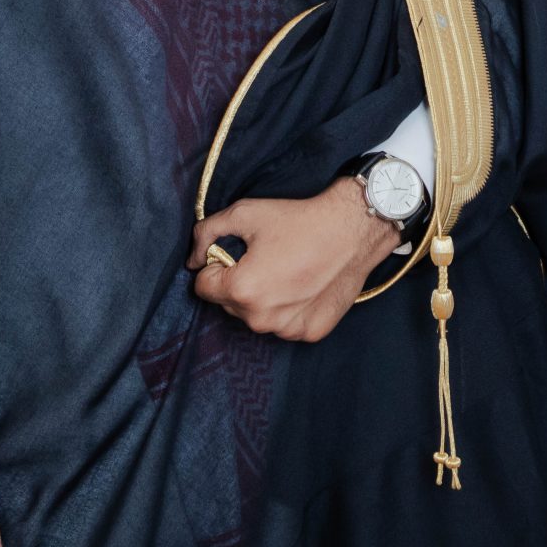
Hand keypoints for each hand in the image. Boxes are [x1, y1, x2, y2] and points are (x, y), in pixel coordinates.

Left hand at [189, 181, 400, 341]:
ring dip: (263, 299)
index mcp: (241, 289)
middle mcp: (261, 318)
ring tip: (287, 271)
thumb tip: (193, 258)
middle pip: (229, 304)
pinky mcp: (310, 333)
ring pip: (257, 317)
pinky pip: (285, 324)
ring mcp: (287, 329)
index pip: (203, 286)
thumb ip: (207, 233)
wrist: (352, 230)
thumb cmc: (300, 220)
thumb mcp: (245, 213)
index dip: (215, 266)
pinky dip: (289, 309)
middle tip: (265, 259)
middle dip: (239, 283)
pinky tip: (304, 285)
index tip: (236, 254)